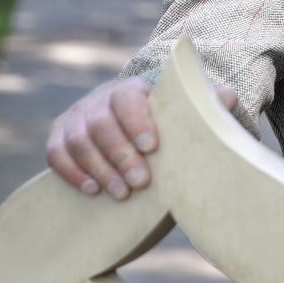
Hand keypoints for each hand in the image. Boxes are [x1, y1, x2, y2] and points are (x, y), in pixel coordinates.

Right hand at [46, 76, 237, 199]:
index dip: (136, 120)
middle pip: (101, 122)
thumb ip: (208, 104)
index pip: (128, 98)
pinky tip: (91, 190)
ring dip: (98, 168)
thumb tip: (227, 97)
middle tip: (140, 183)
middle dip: (120, 154)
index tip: (152, 147)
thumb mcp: (188, 112)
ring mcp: (78, 116)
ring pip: (78, 139)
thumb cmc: (169, 123)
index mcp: (134, 89)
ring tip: (121, 194)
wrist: (139, 130)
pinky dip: (71, 171)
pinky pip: (56, 152)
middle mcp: (101, 98)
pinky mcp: (61, 136)